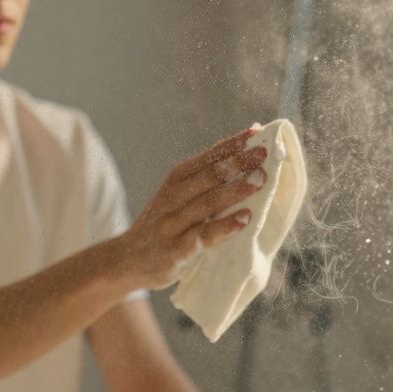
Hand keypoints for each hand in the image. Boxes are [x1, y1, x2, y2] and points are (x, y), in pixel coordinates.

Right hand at [112, 126, 266, 290]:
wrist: (127, 260)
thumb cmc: (163, 225)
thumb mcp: (177, 198)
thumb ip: (205, 183)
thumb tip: (244, 162)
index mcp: (176, 180)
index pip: (208, 157)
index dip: (233, 144)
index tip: (258, 131)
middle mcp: (172, 197)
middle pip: (209, 175)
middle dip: (238, 162)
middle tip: (265, 152)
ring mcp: (173, 224)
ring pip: (208, 202)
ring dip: (236, 189)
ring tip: (260, 180)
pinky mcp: (176, 250)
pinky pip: (204, 236)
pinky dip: (225, 226)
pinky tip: (245, 219)